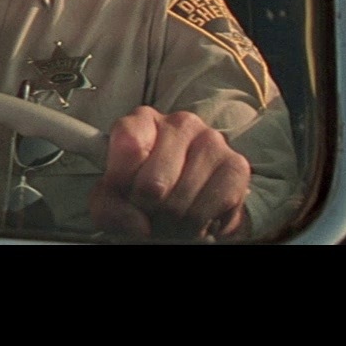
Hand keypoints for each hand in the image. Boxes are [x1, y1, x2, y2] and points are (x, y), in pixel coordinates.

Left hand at [89, 107, 251, 239]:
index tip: (124, 191)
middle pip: (153, 182)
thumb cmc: (145, 193)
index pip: (128, 144)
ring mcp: (212, 141)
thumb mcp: (114, 197)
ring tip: (170, 215)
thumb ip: (109, 207)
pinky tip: (193, 216)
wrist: (189, 207)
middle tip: (150, 208)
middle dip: (148, 207)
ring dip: (171, 220)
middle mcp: (180, 123)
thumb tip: (136, 224)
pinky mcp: (236, 166)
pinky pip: (206, 210)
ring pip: (179, 200)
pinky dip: (195, 225)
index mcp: (143, 120)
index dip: (121, 180)